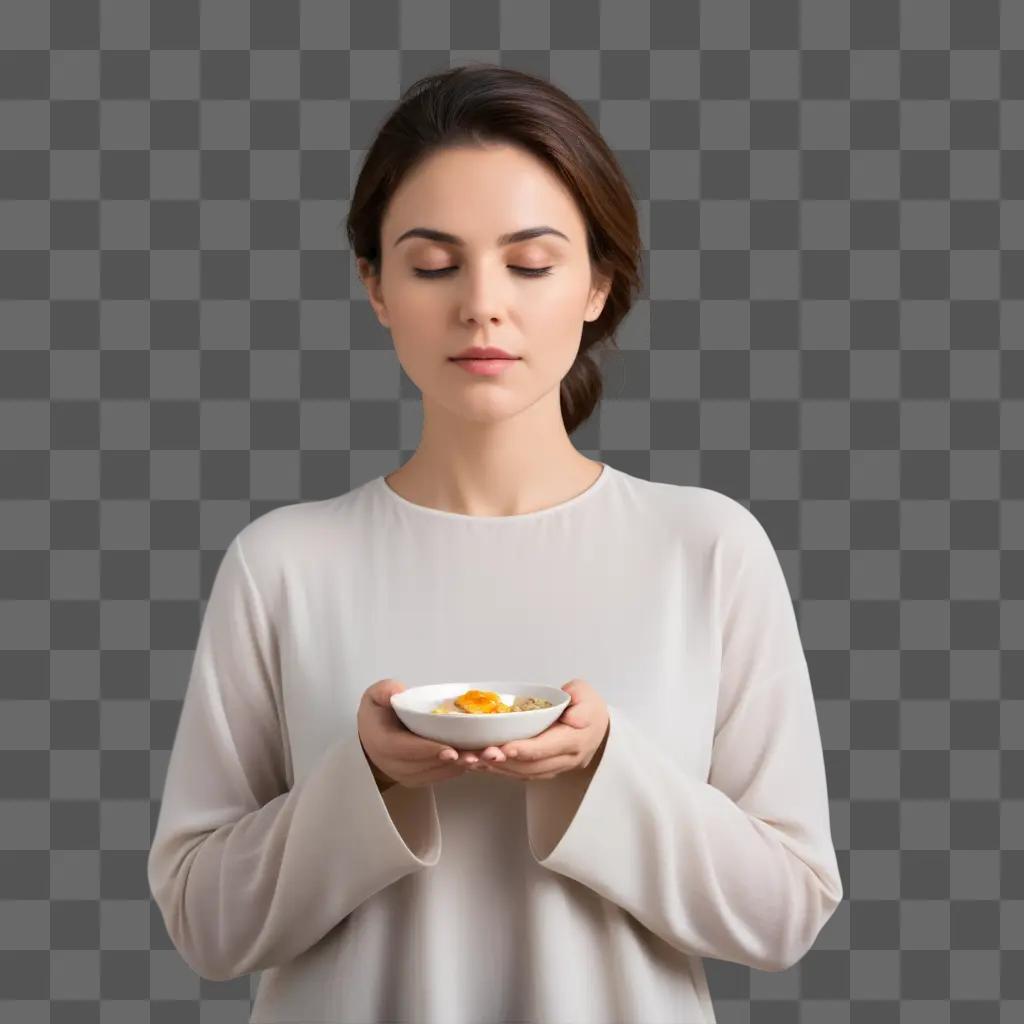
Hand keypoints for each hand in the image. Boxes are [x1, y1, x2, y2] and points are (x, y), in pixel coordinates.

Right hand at [357, 679, 468, 789]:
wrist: (372, 738)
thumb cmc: (378, 715)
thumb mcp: (375, 696)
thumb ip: (385, 691)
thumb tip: (397, 692)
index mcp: (381, 743)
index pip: (405, 749)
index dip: (428, 750)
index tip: (450, 750)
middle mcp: (392, 764)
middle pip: (424, 765)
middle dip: (452, 761)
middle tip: (476, 754)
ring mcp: (405, 775)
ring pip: (435, 774)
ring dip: (459, 767)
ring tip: (481, 756)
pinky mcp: (417, 779)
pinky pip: (439, 777)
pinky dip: (457, 769)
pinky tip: (473, 759)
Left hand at [452, 679, 608, 781]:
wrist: (598, 727)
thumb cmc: (587, 706)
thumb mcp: (585, 693)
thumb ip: (577, 698)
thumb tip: (571, 715)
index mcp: (576, 739)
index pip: (549, 747)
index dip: (526, 749)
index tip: (505, 747)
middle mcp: (566, 759)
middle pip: (532, 766)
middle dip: (504, 762)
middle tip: (479, 755)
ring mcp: (556, 768)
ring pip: (525, 774)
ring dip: (498, 769)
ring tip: (473, 760)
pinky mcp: (545, 770)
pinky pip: (522, 775)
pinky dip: (501, 771)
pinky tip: (481, 764)